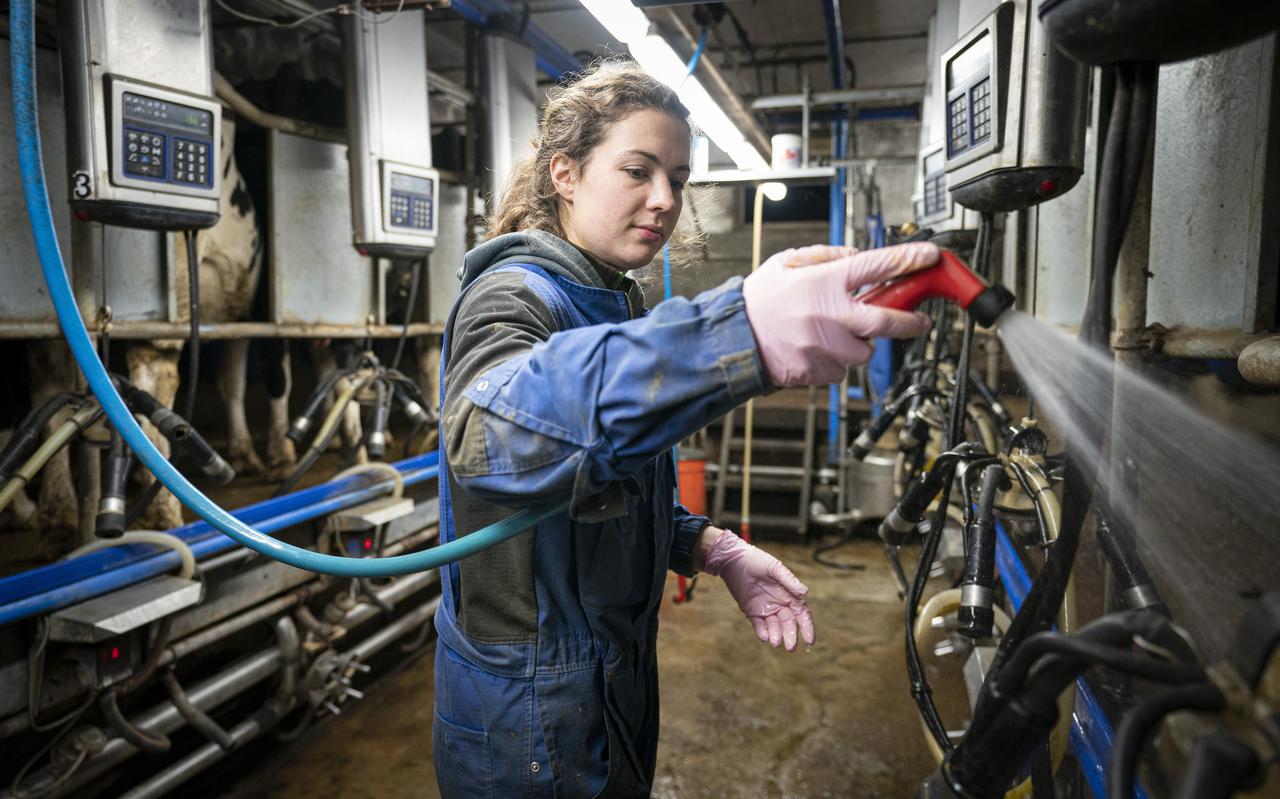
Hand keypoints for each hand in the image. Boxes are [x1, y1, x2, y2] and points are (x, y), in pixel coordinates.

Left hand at [702, 529, 814, 650]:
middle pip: (789, 624)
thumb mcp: (775, 569)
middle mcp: (780, 604)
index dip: (807, 627)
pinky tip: (765, 637)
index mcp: (789, 595)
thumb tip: (805, 593)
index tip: (810, 640)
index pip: (802, 614)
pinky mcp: (751, 612)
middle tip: (790, 647)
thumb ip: (789, 581)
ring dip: (776, 636)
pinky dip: (762, 632)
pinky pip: (759, 625)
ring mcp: (766, 609)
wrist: (734, 559)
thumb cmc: (758, 561)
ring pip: (774, 627)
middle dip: (791, 636)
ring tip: (775, 642)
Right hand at [742, 242, 937, 386]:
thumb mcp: (787, 263)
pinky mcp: (819, 371)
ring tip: (834, 333)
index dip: (909, 260)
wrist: (733, 339)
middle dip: (911, 321)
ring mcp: (826, 346)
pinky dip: (836, 360)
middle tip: (921, 320)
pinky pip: (842, 369)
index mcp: (825, 283)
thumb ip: (826, 257)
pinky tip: (816, 349)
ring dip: (859, 342)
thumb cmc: (759, 301)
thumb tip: (856, 256)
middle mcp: (830, 315)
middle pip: (887, 320)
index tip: (930, 256)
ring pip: (864, 350)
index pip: (878, 267)